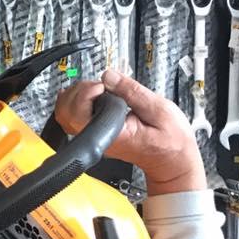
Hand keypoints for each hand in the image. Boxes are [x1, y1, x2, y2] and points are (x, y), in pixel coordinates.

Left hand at [54, 69, 206, 195]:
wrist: (172, 162)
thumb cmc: (170, 142)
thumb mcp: (159, 109)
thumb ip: (132, 91)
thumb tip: (109, 76)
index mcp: (113, 134)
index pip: (80, 114)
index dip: (88, 93)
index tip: (104, 85)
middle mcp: (99, 139)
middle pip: (67, 112)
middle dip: (81, 90)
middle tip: (102, 85)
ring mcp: (95, 138)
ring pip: (66, 115)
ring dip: (77, 94)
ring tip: (98, 89)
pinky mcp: (96, 134)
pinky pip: (73, 118)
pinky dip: (76, 101)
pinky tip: (86, 93)